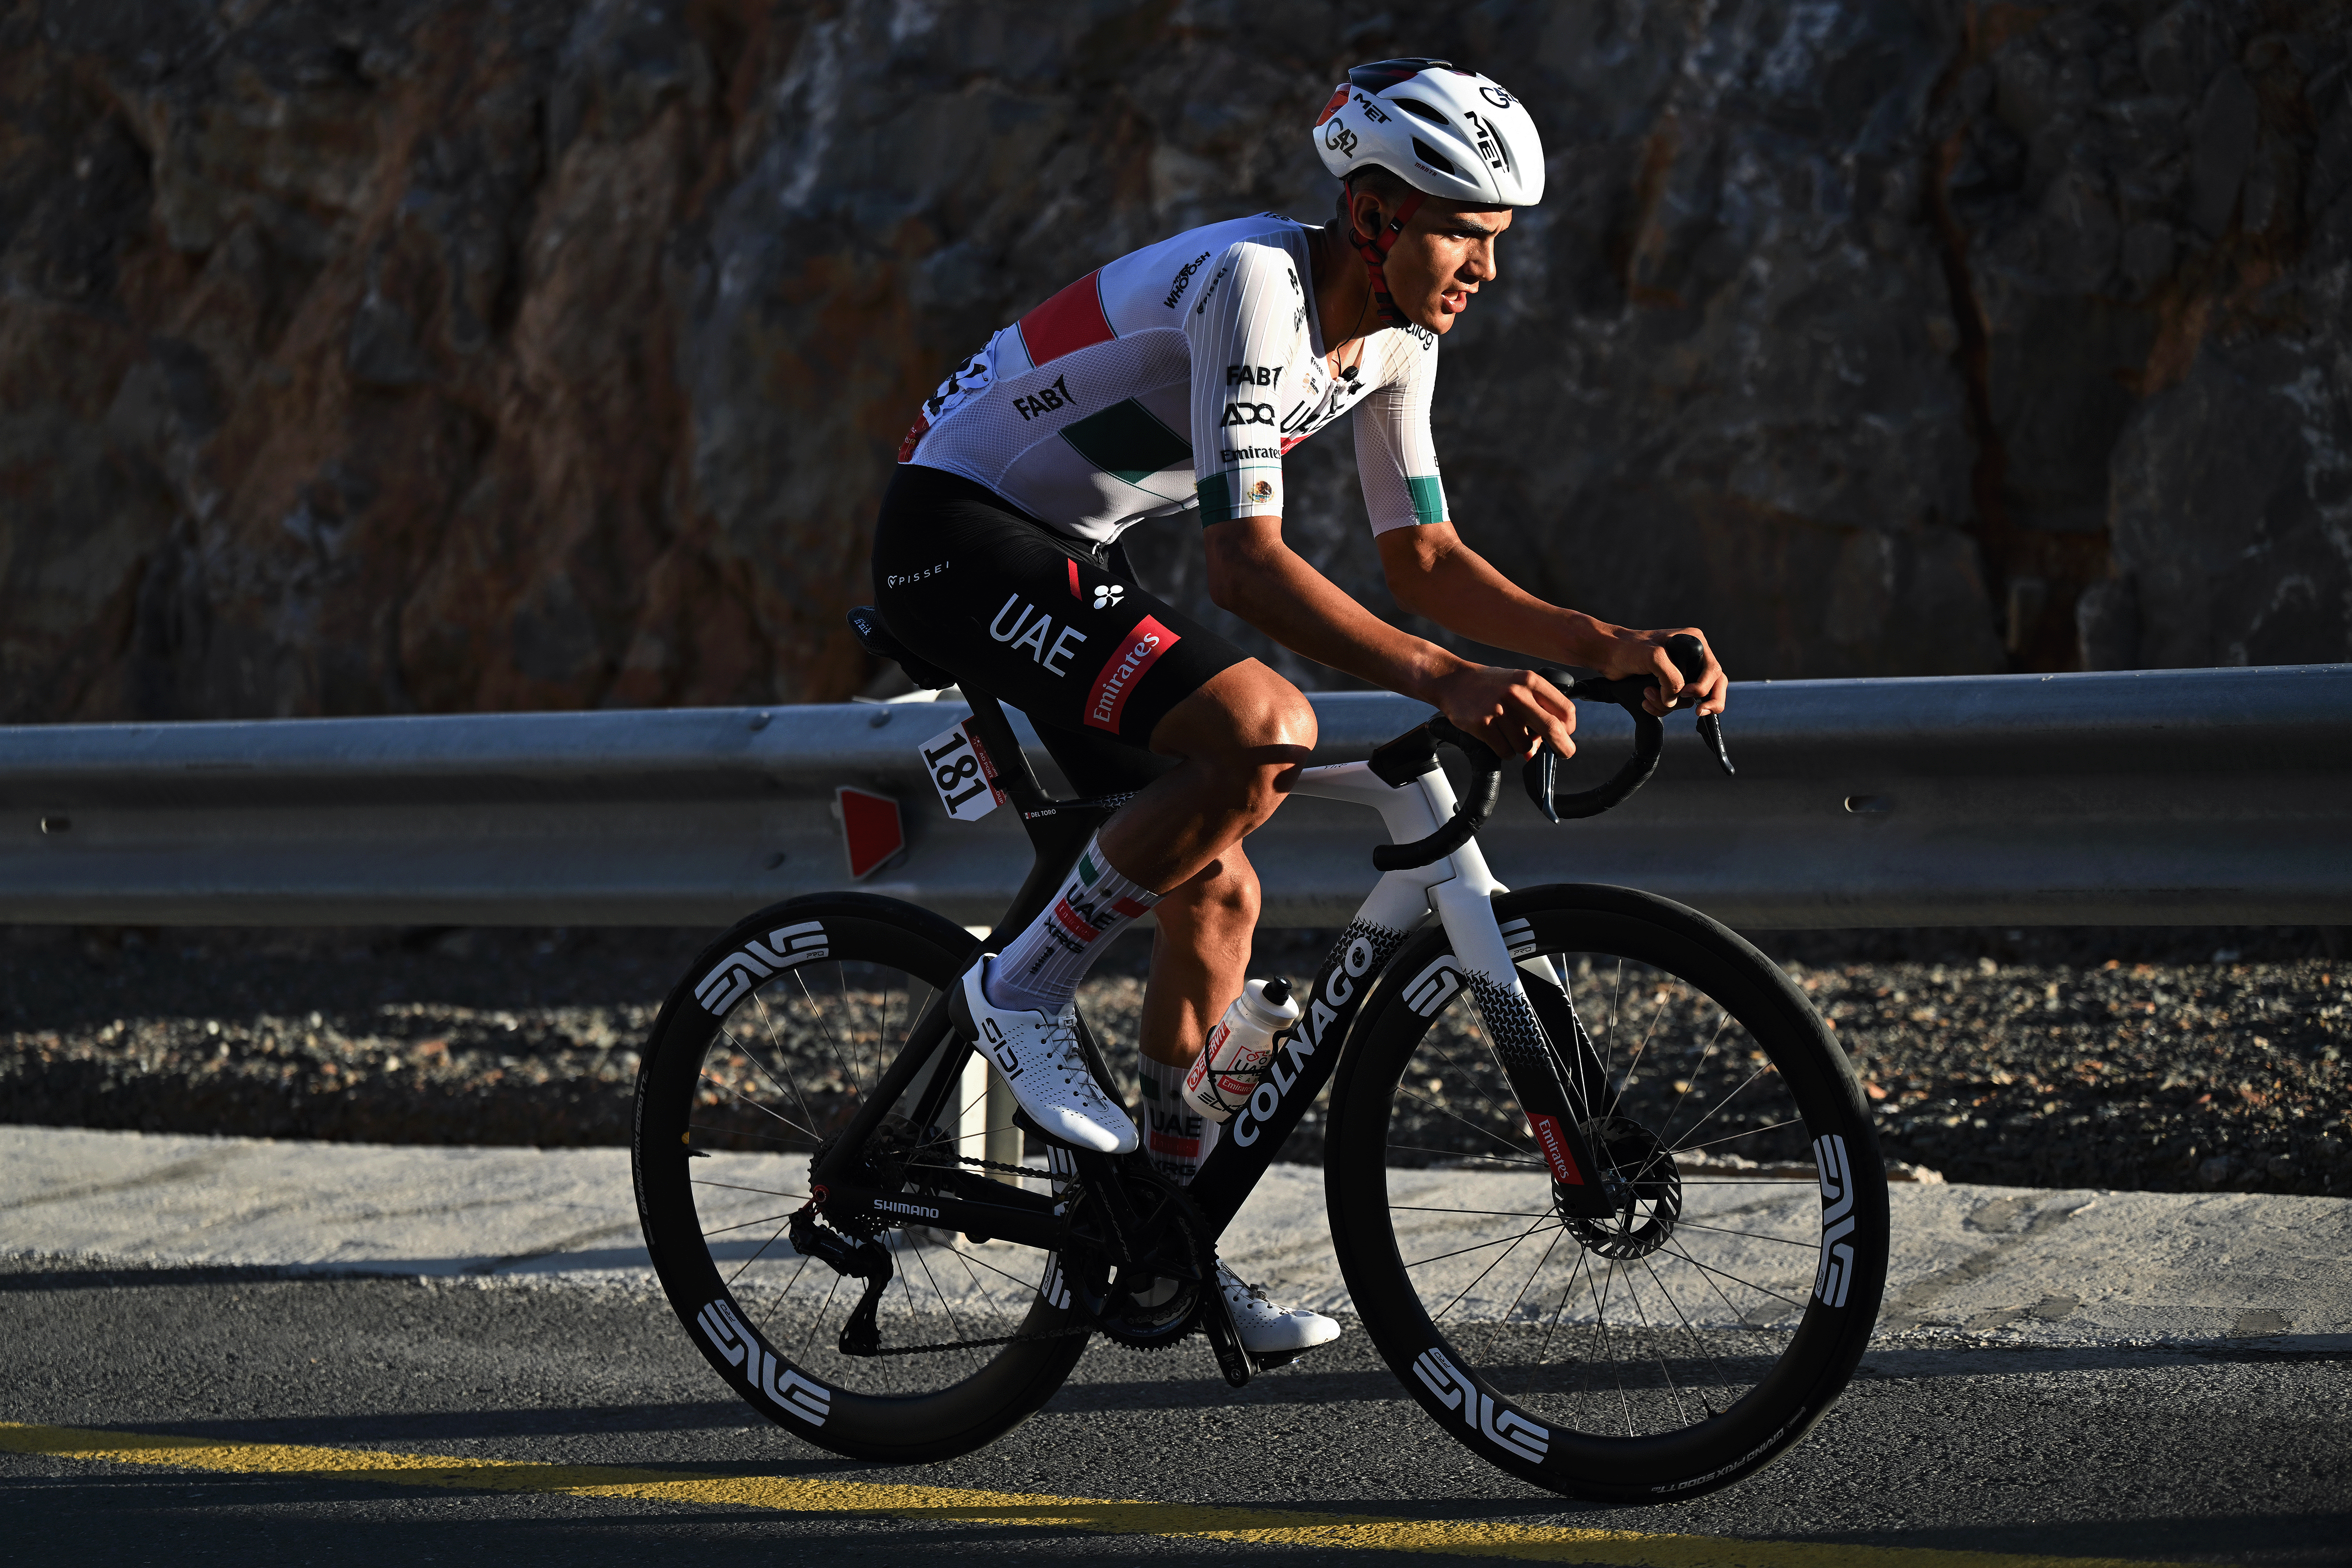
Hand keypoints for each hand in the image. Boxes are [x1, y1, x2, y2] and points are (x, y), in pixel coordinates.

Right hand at [1431, 666, 1577, 761]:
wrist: (1453, 681)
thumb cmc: (1489, 686)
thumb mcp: (1517, 687)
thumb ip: (1535, 713)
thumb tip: (1539, 750)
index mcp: (1530, 681)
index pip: (1565, 709)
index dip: (1569, 727)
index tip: (1565, 734)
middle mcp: (1517, 693)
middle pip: (1552, 729)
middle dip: (1563, 747)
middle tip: (1563, 752)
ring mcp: (1499, 710)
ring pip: (1525, 746)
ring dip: (1519, 747)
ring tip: (1505, 731)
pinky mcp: (1483, 725)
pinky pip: (1505, 752)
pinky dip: (1503, 750)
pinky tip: (1495, 736)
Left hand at [1595, 628, 1727, 717]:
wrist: (1608, 655)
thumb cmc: (1628, 648)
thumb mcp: (1654, 657)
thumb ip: (1671, 677)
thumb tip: (1676, 697)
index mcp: (1695, 643)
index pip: (1713, 671)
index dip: (1704, 687)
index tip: (1686, 693)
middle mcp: (1692, 658)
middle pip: (1712, 687)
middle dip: (1705, 702)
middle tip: (1698, 712)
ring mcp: (1681, 673)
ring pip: (1689, 701)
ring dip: (1668, 704)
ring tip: (1648, 694)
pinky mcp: (1668, 686)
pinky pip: (1674, 705)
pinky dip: (1661, 708)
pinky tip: (1646, 701)